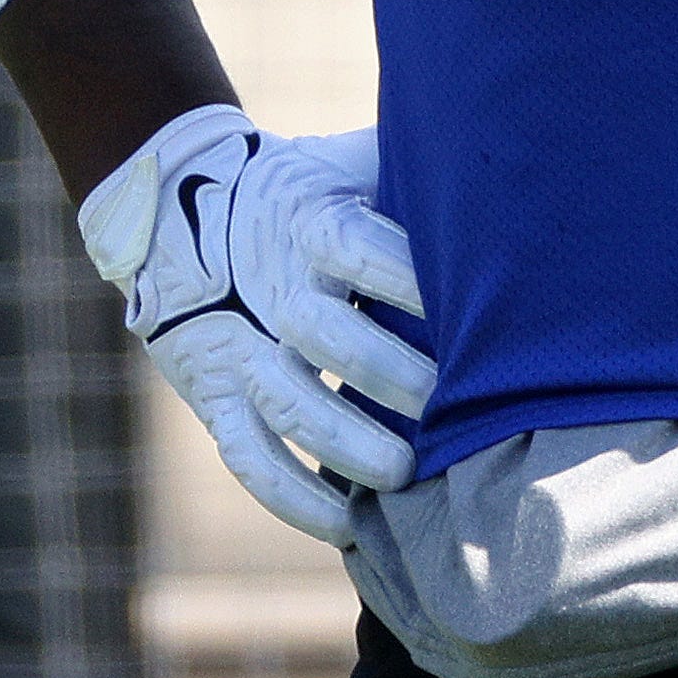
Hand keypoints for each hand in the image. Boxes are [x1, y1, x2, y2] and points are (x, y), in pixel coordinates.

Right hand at [77, 102, 431, 543]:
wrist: (175, 208)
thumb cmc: (300, 189)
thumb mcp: (343, 163)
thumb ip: (408, 164)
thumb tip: (503, 151)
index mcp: (310, 224)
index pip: (364, 251)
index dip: (412, 283)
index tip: (468, 315)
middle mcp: (272, 288)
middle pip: (329, 334)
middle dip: (390, 373)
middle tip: (448, 403)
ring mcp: (239, 348)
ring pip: (289, 405)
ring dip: (346, 445)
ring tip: (404, 473)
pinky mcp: (214, 395)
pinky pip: (249, 456)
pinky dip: (292, 498)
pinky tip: (345, 526)